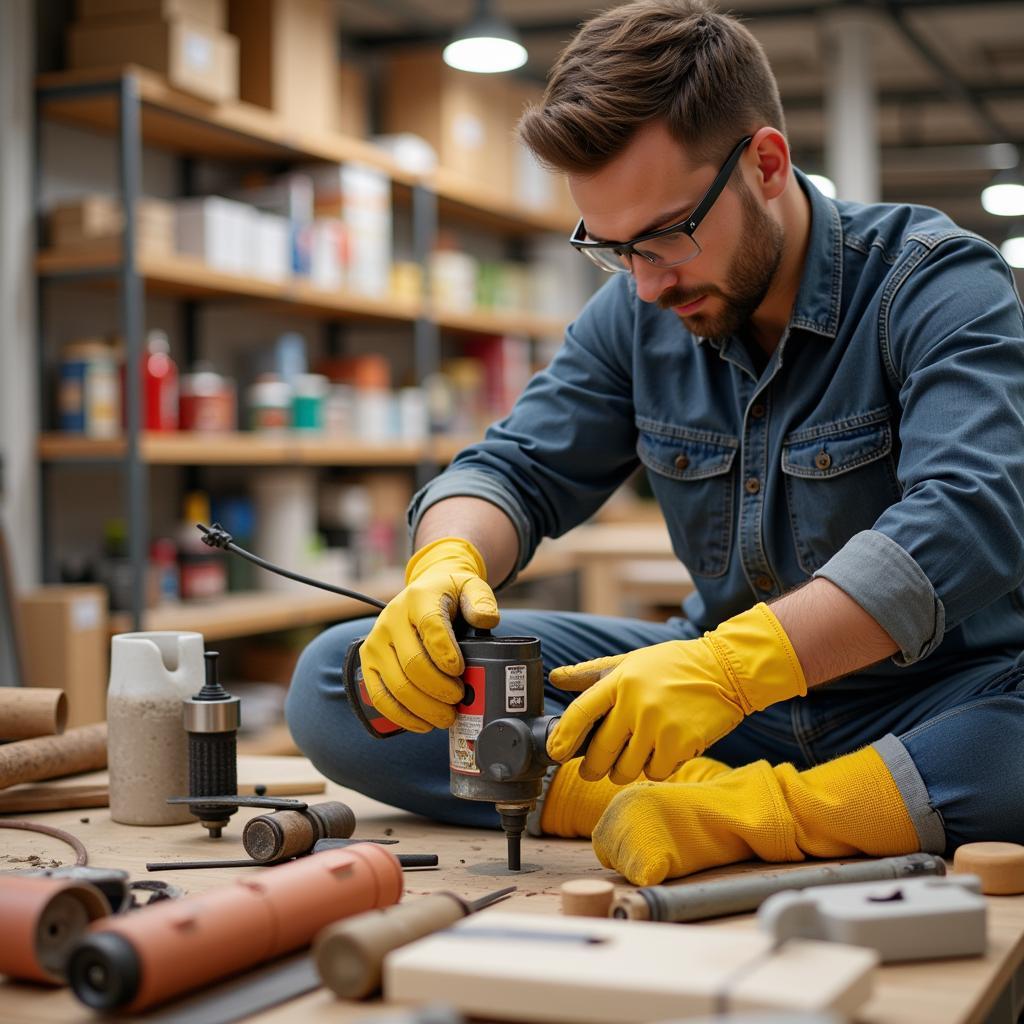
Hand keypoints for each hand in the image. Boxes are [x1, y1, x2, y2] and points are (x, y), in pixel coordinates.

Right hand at [358, 537, 498, 732]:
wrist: (422, 592)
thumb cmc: (450, 595)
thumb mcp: (470, 587)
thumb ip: (482, 601)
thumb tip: (486, 620)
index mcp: (418, 599)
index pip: (431, 629)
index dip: (447, 655)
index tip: (461, 671)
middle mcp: (391, 619)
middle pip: (413, 664)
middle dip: (440, 689)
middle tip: (460, 699)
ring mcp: (376, 643)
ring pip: (397, 685)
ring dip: (424, 708)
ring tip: (447, 716)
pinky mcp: (368, 663)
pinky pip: (379, 697)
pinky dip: (402, 716)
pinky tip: (423, 723)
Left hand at [546, 603, 805, 784]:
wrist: (726, 670)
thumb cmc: (673, 665)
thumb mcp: (630, 661)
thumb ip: (590, 673)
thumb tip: (555, 678)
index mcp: (619, 680)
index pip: (580, 712)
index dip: (563, 738)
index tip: (555, 754)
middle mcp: (635, 702)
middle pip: (600, 752)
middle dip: (593, 768)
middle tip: (593, 770)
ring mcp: (658, 725)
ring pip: (626, 769)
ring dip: (627, 768)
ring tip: (637, 752)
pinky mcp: (680, 743)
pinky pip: (655, 771)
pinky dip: (657, 766)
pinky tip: (665, 748)